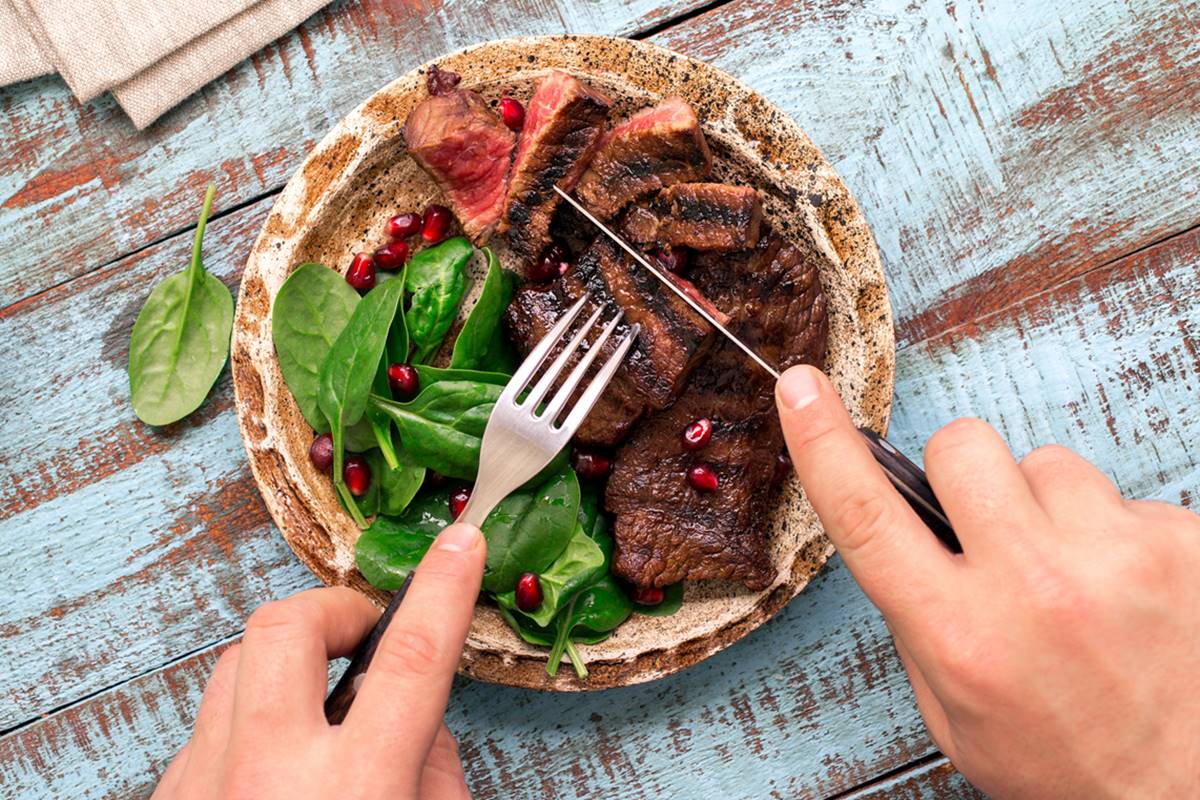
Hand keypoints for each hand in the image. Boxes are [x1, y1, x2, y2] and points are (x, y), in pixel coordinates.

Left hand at [151, 523, 484, 799]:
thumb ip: (433, 772)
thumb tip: (422, 718)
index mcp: (356, 790)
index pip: (410, 658)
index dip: (442, 589)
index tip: (462, 541)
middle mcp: (269, 778)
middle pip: (288, 627)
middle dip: (334, 610)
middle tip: (364, 637)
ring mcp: (207, 786)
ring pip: (236, 665)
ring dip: (287, 668)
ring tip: (319, 710)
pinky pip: (207, 727)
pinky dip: (248, 724)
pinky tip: (274, 763)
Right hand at [776, 366, 1199, 798]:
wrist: (1188, 794)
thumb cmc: (1064, 763)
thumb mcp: (954, 715)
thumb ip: (919, 620)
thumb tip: (909, 533)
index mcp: (959, 635)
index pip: (867, 516)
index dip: (823, 443)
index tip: (802, 387)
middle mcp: (1033, 589)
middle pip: (961, 447)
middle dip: (960, 472)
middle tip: (988, 526)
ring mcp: (1114, 560)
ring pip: (1046, 462)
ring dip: (1047, 506)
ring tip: (1073, 574)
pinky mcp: (1180, 545)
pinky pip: (1119, 494)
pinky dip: (1113, 532)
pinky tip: (1125, 589)